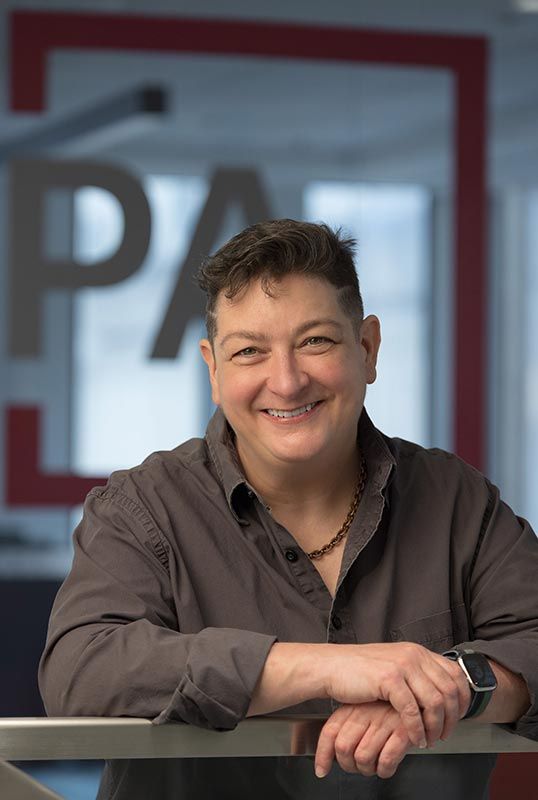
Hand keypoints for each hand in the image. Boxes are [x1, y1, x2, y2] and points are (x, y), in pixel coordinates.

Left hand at [315, 701, 412, 778]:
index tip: (322, 770)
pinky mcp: (404, 730)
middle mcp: (367, 712)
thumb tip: (325, 760)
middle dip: (348, 766)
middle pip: (344, 748)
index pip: (329, 733)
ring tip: (374, 766)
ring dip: (367, 770)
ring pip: (363, 757)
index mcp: (353, 707)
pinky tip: (388, 766)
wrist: (419, 695)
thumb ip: (347, 729)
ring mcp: (384, 720)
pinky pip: (386, 760)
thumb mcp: (364, 711)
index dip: (323, 755)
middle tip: (357, 768)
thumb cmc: (390, 708)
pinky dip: (385, 770)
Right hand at [323, 642, 469, 747]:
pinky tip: (414, 739)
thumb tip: (439, 696)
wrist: (331, 666)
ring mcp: (402, 665)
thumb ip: (416, 676)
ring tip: (428, 740)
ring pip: (435, 702)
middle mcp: (414, 655)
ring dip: (436, 727)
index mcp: (417, 651)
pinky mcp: (389, 679)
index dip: (463, 699)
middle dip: (451, 719)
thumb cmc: (359, 671)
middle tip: (443, 735)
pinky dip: (417, 730)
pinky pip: (413, 711)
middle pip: (450, 690)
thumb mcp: (394, 667)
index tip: (458, 717)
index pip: (455, 674)